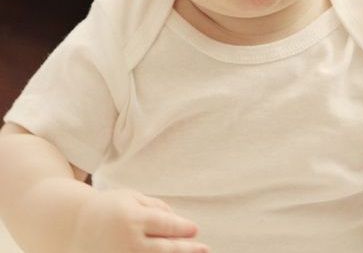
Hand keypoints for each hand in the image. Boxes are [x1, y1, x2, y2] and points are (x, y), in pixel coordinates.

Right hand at [70, 188, 208, 252]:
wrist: (74, 227)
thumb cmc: (108, 208)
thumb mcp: (131, 198)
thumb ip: (155, 207)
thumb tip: (178, 221)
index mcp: (133, 218)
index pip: (166, 225)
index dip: (183, 228)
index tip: (196, 230)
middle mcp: (128, 241)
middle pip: (165, 248)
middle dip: (187, 249)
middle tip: (205, 249)